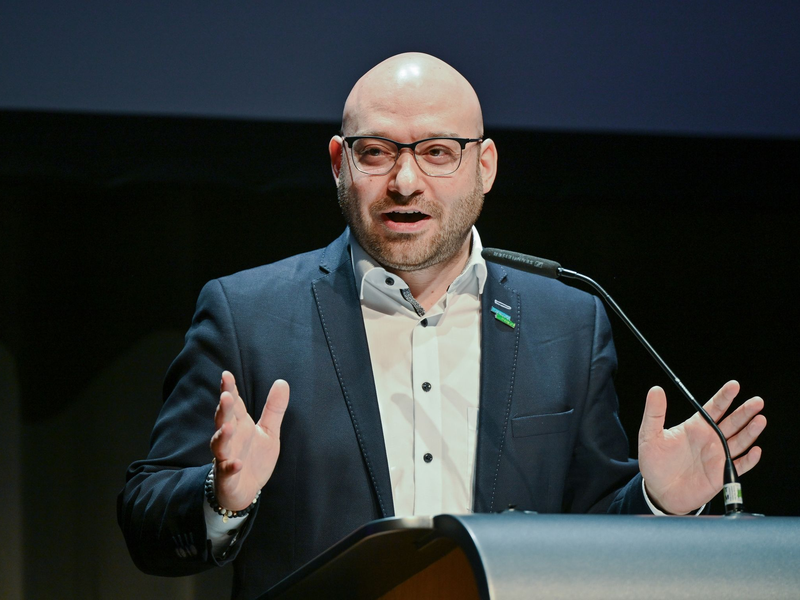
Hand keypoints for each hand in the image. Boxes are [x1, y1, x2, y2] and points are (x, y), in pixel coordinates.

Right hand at [209, 371, 289, 510]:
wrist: (246, 490)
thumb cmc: (254, 457)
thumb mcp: (269, 431)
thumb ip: (274, 409)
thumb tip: (282, 381)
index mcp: (240, 425)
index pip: (234, 404)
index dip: (229, 390)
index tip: (226, 375)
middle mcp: (230, 438)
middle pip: (223, 420)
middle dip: (223, 409)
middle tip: (226, 395)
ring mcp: (226, 457)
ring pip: (219, 444)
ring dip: (222, 436)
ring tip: (228, 426)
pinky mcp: (227, 477)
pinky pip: (227, 471)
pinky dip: (231, 467)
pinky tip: (237, 463)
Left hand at [638, 380, 765, 514]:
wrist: (659, 490)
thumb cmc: (654, 462)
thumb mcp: (650, 435)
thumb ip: (654, 413)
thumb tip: (655, 390)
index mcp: (696, 427)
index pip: (714, 408)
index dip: (724, 396)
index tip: (734, 385)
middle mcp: (710, 439)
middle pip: (732, 422)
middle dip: (745, 411)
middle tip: (757, 401)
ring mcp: (718, 456)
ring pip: (739, 441)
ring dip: (750, 432)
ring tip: (760, 420)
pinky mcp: (721, 474)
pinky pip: (739, 466)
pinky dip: (749, 460)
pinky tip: (755, 450)